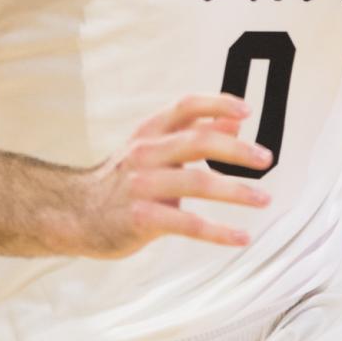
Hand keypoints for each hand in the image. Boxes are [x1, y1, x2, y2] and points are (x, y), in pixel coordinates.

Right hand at [74, 93, 273, 257]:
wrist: (74, 214)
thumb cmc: (122, 180)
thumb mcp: (153, 148)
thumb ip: (193, 133)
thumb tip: (236, 120)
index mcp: (150, 132)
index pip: (186, 106)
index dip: (218, 103)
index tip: (248, 110)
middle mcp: (145, 153)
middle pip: (197, 141)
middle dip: (237, 149)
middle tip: (266, 159)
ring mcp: (142, 186)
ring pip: (197, 182)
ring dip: (236, 191)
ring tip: (264, 198)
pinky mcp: (142, 219)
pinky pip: (188, 224)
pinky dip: (219, 232)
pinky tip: (241, 237)